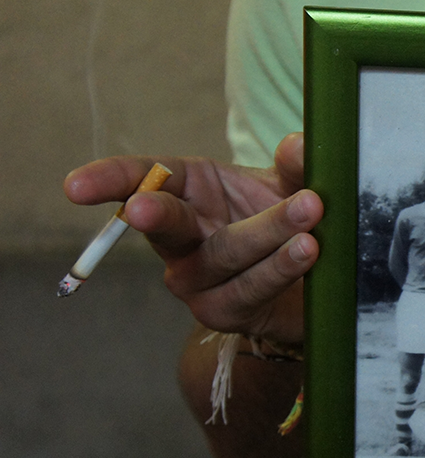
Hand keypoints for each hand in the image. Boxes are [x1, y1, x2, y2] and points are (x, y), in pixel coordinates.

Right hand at [63, 133, 321, 342]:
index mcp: (186, 191)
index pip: (142, 179)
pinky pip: (249, 288)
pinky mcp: (224, 312)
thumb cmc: (288, 221)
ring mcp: (197, 280)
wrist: (316, 281)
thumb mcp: (294, 185)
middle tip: (142, 208)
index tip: (74, 188)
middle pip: (164, 223)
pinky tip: (309, 249)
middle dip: (155, 213)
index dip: (110, 180)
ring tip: (309, 209)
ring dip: (268, 231)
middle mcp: (181, 238)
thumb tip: (299, 144)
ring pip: (222, 254)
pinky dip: (281, 267)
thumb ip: (297, 164)